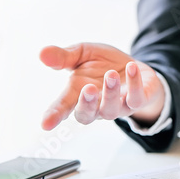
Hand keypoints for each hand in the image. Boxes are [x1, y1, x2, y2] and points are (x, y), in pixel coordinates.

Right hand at [39, 43, 164, 129]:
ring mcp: (117, 106)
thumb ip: (63, 57)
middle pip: (87, 115)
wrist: (133, 67)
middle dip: (86, 104)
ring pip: (111, 110)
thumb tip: (42, 54)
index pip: (63, 107)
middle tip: (88, 89)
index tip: (45, 124)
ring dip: (110, 93)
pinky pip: (136, 99)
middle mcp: (96, 106)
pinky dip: (134, 84)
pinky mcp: (138, 101)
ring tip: (110, 74)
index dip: (54, 116)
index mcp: (77, 95)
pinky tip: (131, 67)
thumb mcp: (81, 54)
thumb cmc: (102, 64)